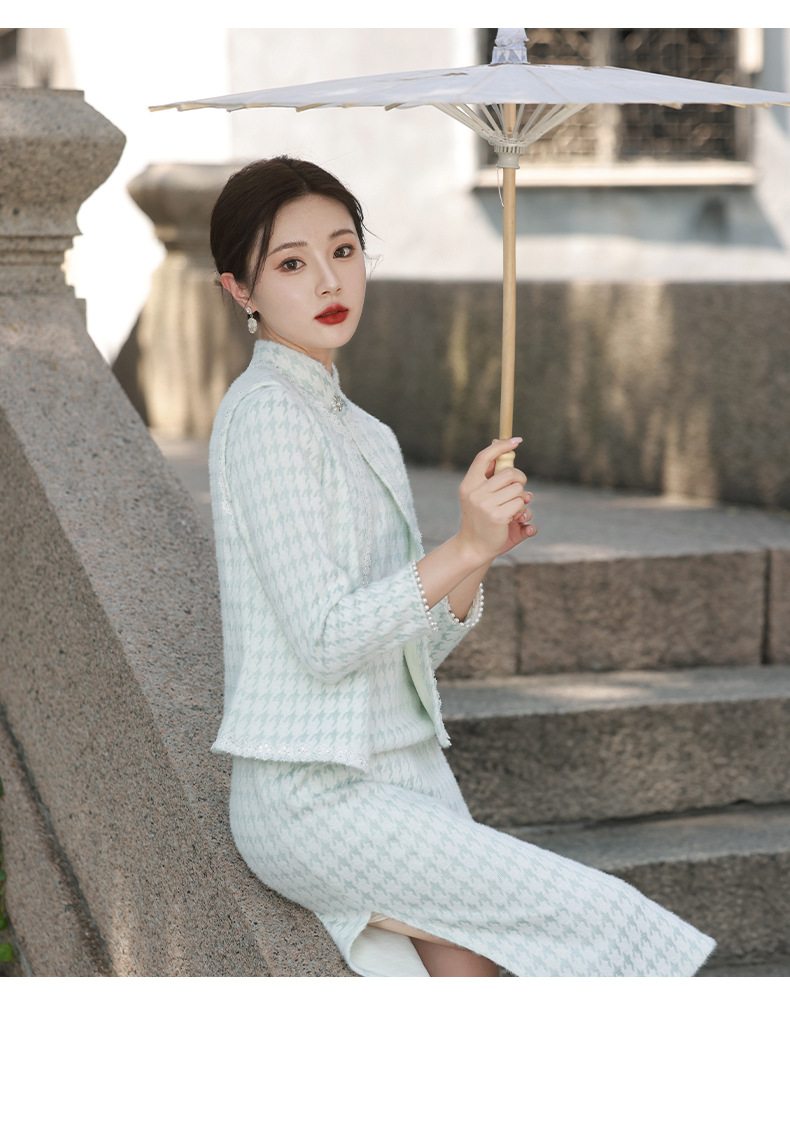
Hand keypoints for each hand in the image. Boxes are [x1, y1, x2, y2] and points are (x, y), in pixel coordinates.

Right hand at [456, 438, 535, 563]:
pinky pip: (521, 504)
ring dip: (521, 499)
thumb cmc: (480, 519)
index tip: (516, 441)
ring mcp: (485, 505)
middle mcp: (475, 492)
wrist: (474, 547)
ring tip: (511, 510)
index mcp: (468, 484)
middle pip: (509, 472)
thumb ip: (490, 475)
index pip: (484, 457)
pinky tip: (513, 520)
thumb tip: (499, 445)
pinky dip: (522, 511)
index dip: (500, 446)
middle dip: (520, 479)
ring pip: (518, 489)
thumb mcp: (479, 495)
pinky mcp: (498, 516)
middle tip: (519, 488)